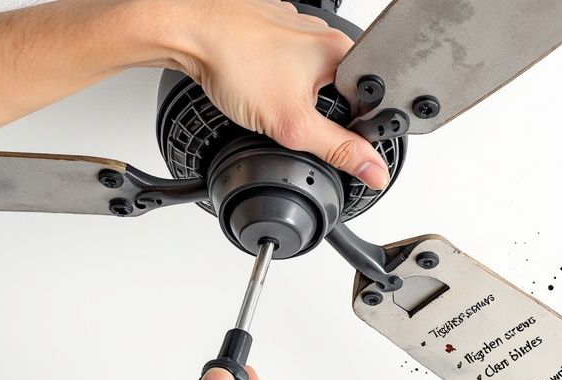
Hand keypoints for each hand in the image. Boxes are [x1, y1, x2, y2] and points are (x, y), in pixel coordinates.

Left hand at [156, 0, 390, 189]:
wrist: (188, 32)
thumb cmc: (235, 62)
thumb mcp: (294, 123)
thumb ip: (338, 149)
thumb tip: (373, 169)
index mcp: (340, 51)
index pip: (368, 101)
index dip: (354, 129)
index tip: (326, 136)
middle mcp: (322, 33)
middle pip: (338, 89)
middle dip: (317, 111)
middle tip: (288, 114)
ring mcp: (295, 28)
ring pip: (309, 75)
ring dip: (293, 93)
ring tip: (267, 94)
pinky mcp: (270, 29)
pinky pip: (283, 61)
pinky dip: (272, 76)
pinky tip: (256, 81)